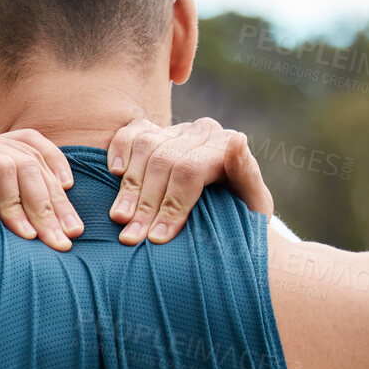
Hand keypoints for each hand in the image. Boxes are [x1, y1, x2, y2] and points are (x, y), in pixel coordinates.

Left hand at [0, 126, 83, 249]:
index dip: (18, 204)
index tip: (29, 239)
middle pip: (23, 163)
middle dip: (45, 207)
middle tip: (60, 242)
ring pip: (35, 158)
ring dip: (57, 197)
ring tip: (72, 230)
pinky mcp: (3, 143)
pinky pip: (38, 146)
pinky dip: (56, 165)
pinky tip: (68, 188)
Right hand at [106, 117, 273, 243]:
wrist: (228, 215)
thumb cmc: (241, 216)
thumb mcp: (254, 206)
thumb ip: (248, 174)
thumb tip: (237, 140)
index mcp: (226, 144)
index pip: (190, 170)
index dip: (171, 205)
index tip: (158, 238)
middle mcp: (201, 131)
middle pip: (163, 161)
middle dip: (145, 204)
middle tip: (132, 237)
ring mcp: (175, 130)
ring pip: (144, 147)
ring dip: (128, 187)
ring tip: (119, 218)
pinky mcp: (154, 132)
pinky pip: (130, 133)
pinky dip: (118, 150)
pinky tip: (114, 174)